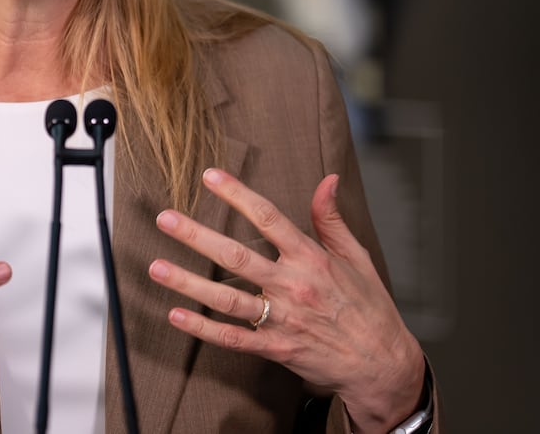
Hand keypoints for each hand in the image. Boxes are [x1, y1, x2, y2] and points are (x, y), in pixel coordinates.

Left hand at [148, 169, 424, 433]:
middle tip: (166, 219)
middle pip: (237, 257)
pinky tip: (177, 315)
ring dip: (189, 283)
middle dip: (198, 236)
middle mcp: (293, 286)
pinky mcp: (277, 348)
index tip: (210, 176)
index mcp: (311, 258)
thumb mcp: (356, 258)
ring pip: (227, 299)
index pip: (268, 218)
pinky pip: (233, 338)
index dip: (237, 195)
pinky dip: (204, 329)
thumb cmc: (369, 308)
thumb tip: (328, 180)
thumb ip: (332, 219)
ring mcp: (282, 319)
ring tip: (157, 267)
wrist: (382, 364)